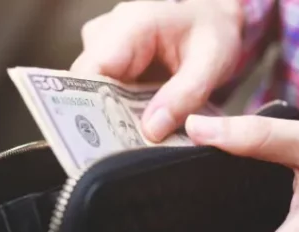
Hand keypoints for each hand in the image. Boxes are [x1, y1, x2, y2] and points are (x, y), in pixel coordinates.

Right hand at [71, 0, 243, 141]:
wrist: (214, 21)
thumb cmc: (213, 34)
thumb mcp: (211, 65)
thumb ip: (184, 96)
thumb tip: (151, 130)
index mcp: (132, 24)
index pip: (92, 68)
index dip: (92, 104)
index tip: (107, 138)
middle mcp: (108, 29)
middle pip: (85, 82)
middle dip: (103, 115)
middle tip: (128, 143)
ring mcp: (102, 42)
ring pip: (89, 88)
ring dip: (110, 113)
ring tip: (137, 134)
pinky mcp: (105, 58)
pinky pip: (100, 89)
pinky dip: (116, 108)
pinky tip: (136, 120)